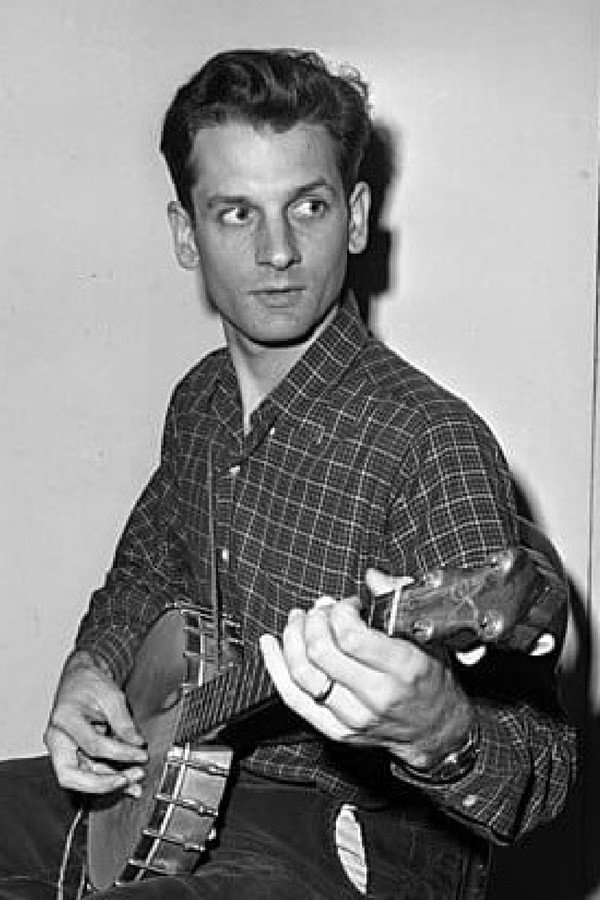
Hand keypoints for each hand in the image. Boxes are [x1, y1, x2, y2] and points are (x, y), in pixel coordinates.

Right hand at [44, 651, 147, 795]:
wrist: (81, 678)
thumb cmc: (90, 682)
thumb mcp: (111, 696)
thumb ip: (123, 721)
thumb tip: (136, 743)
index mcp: (64, 719)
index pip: (92, 745)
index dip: (120, 753)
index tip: (140, 754)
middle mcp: (57, 739)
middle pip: (71, 775)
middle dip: (102, 783)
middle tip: (130, 778)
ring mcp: (63, 750)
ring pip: (81, 779)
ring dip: (109, 784)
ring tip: (135, 781)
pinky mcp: (73, 755)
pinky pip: (89, 772)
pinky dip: (108, 779)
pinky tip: (127, 782)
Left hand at [260, 568, 474, 767]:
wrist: (437, 730)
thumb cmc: (431, 679)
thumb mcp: (428, 635)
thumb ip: (400, 600)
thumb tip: (373, 577)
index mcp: (402, 668)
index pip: (351, 636)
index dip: (341, 611)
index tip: (348, 605)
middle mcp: (376, 695)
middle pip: (321, 652)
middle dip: (314, 620)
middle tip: (322, 610)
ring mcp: (353, 716)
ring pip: (303, 674)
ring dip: (293, 639)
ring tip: (298, 620)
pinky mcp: (336, 730)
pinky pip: (295, 699)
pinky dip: (276, 668)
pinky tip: (271, 646)